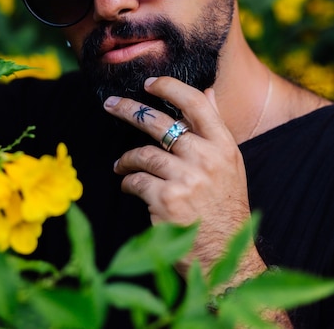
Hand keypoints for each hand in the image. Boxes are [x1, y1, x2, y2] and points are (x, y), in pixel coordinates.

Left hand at [104, 76, 264, 279]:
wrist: (226, 259)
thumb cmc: (225, 209)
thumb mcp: (230, 166)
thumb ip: (215, 128)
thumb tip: (207, 91)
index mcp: (224, 146)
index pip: (196, 103)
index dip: (170, 88)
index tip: (149, 83)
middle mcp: (207, 159)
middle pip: (160, 122)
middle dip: (131, 110)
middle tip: (111, 104)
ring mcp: (186, 179)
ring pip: (143, 153)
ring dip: (126, 158)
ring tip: (120, 164)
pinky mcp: (166, 201)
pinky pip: (136, 180)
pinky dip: (128, 182)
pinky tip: (129, 186)